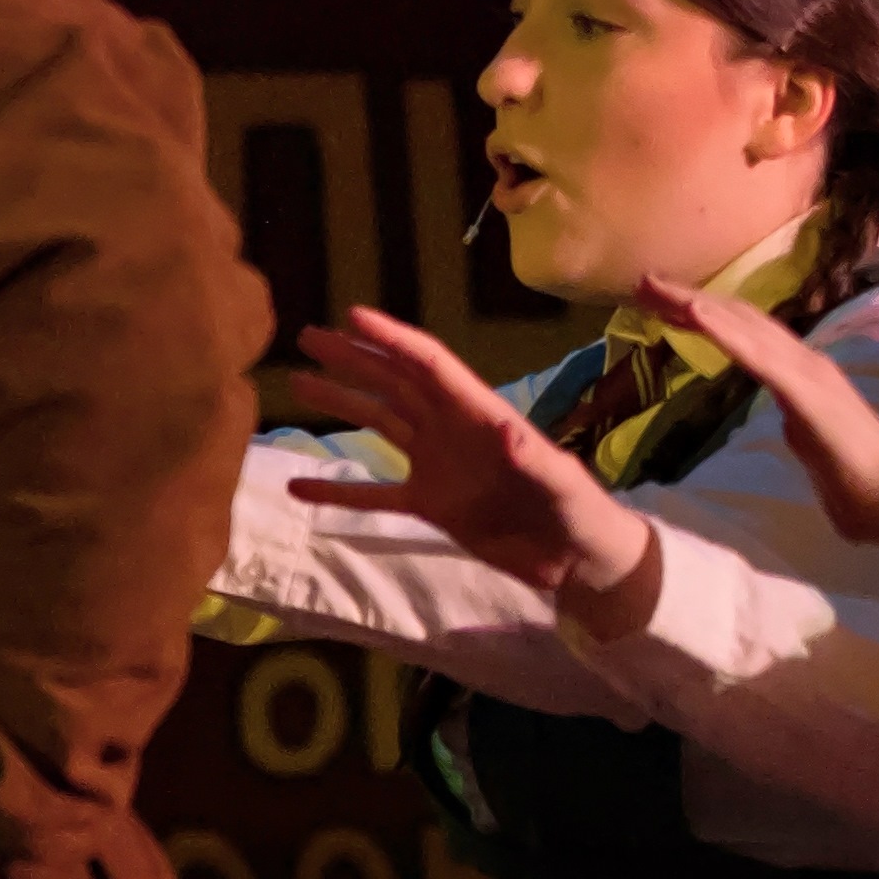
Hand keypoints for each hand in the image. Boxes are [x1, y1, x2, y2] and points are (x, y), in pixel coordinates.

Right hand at [284, 309, 659, 622]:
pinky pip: (375, 493)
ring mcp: (437, 466)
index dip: (393, 341)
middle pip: (395, 384)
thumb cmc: (579, 514)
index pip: (430, 368)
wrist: (577, 560)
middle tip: (308, 337)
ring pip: (380, 423)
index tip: (353, 318)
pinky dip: (338, 491)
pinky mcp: (430, 504)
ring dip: (342, 402)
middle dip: (354, 358)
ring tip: (299, 381)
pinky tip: (299, 488)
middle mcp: (452, 431)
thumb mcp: (562, 484)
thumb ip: (534, 458)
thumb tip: (506, 433)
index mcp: (481, 416)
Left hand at [643, 283, 878, 554]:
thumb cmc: (849, 472)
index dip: (705, 313)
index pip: (746, 332)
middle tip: (644, 280)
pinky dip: (725, 331)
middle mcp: (804, 360)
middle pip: (739, 318)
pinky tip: (695, 314)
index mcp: (800, 371)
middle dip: (690, 298)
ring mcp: (807, 370)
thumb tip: (783, 415)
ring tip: (656, 287)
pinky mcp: (805, 390)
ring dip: (698, 304)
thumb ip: (793, 416)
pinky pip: (758, 355)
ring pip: (745, 326)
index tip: (661, 302)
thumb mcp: (805, 434)